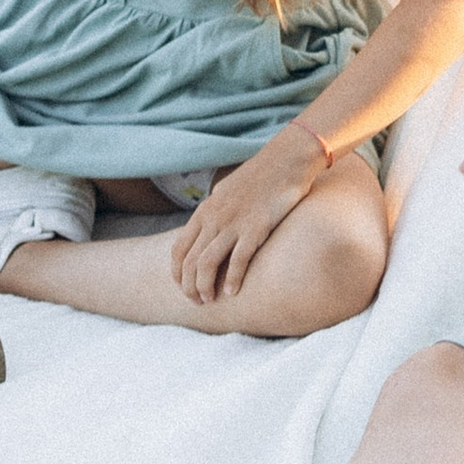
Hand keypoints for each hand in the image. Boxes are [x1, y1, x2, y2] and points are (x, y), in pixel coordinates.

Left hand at [171, 123, 329, 303]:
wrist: (286, 161)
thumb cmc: (259, 176)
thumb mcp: (226, 191)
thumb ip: (214, 211)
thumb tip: (208, 225)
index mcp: (205, 211)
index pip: (178, 249)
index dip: (177, 274)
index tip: (184, 287)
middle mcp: (214, 219)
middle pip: (189, 262)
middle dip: (189, 287)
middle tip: (198, 302)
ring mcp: (233, 224)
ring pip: (207, 264)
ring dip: (205, 288)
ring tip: (210, 301)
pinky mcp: (255, 228)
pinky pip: (238, 261)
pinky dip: (233, 280)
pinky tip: (233, 292)